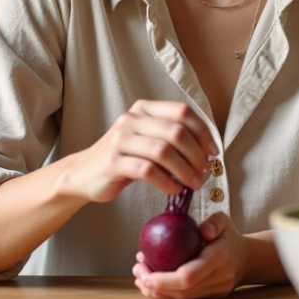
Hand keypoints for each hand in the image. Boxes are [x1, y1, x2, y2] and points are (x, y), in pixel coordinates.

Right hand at [59, 99, 217, 204]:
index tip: (213, 152)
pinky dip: (167, 182)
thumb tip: (207, 151)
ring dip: (185, 170)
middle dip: (196, 154)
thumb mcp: (146, 139)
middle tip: (203, 173)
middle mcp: (131, 119)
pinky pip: (147, 170)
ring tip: (192, 184)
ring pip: (164, 150)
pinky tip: (174, 190)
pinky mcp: (113, 162)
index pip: (182, 111)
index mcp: (144, 109)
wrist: (84, 174)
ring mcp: (120, 140)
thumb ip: (170, 138)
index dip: (203, 131)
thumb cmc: (123, 158)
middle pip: (176, 131)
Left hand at [132, 212, 245, 298]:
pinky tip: (151, 283)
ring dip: (157, 291)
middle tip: (137, 270)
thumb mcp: (224, 220)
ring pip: (182, 298)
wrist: (246, 258)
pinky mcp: (211, 297)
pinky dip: (166, 293)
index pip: (188, 276)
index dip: (164, 280)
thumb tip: (202, 230)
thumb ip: (214, 222)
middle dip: (154, 285)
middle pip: (182, 292)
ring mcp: (216, 291)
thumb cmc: (229, 236)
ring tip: (139, 276)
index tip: (145, 273)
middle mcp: (219, 278)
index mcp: (219, 258)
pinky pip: (186, 298)